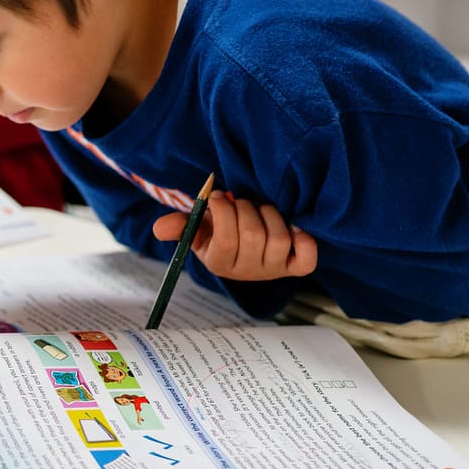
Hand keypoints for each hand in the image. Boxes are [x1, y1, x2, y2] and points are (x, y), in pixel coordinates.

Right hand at [153, 191, 316, 282]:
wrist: (244, 251)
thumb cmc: (218, 234)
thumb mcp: (196, 230)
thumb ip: (179, 226)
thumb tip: (160, 227)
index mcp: (220, 263)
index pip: (226, 239)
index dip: (223, 212)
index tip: (217, 197)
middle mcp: (247, 271)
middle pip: (253, 235)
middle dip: (245, 208)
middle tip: (238, 202)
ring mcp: (273, 270)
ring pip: (279, 239)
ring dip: (270, 215)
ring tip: (259, 209)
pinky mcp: (296, 268)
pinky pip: (307, 258)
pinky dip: (304, 240)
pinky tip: (292, 228)